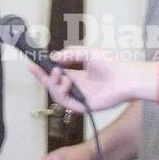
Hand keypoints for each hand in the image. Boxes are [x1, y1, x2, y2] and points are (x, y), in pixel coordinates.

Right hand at [27, 47, 147, 112]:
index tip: (32, 64)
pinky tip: (66, 82)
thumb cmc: (112, 65)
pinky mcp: (82, 106)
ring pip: (55, 94)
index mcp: (78, 76)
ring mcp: (78, 97)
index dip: (43, 71)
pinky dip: (61, 91)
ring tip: (58, 73)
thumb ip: (69, 55)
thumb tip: (53, 58)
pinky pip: (64, 101)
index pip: (56, 75)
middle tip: (35, 68)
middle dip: (41, 77)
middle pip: (52, 85)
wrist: (125, 77)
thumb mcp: (87, 53)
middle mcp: (76, 88)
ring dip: (53, 83)